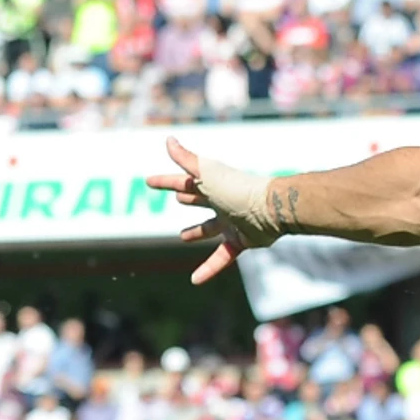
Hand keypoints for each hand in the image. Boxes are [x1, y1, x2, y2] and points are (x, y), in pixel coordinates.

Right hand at [146, 138, 285, 284]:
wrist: (270, 209)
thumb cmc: (237, 188)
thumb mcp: (207, 173)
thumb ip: (186, 159)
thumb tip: (168, 139)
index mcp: (211, 185)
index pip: (183, 181)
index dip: (166, 182)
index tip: (149, 181)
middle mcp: (221, 201)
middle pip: (199, 200)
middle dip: (189, 197)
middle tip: (178, 197)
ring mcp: (231, 221)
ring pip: (210, 228)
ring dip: (197, 232)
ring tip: (182, 237)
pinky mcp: (241, 240)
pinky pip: (222, 257)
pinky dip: (209, 268)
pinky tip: (194, 280)